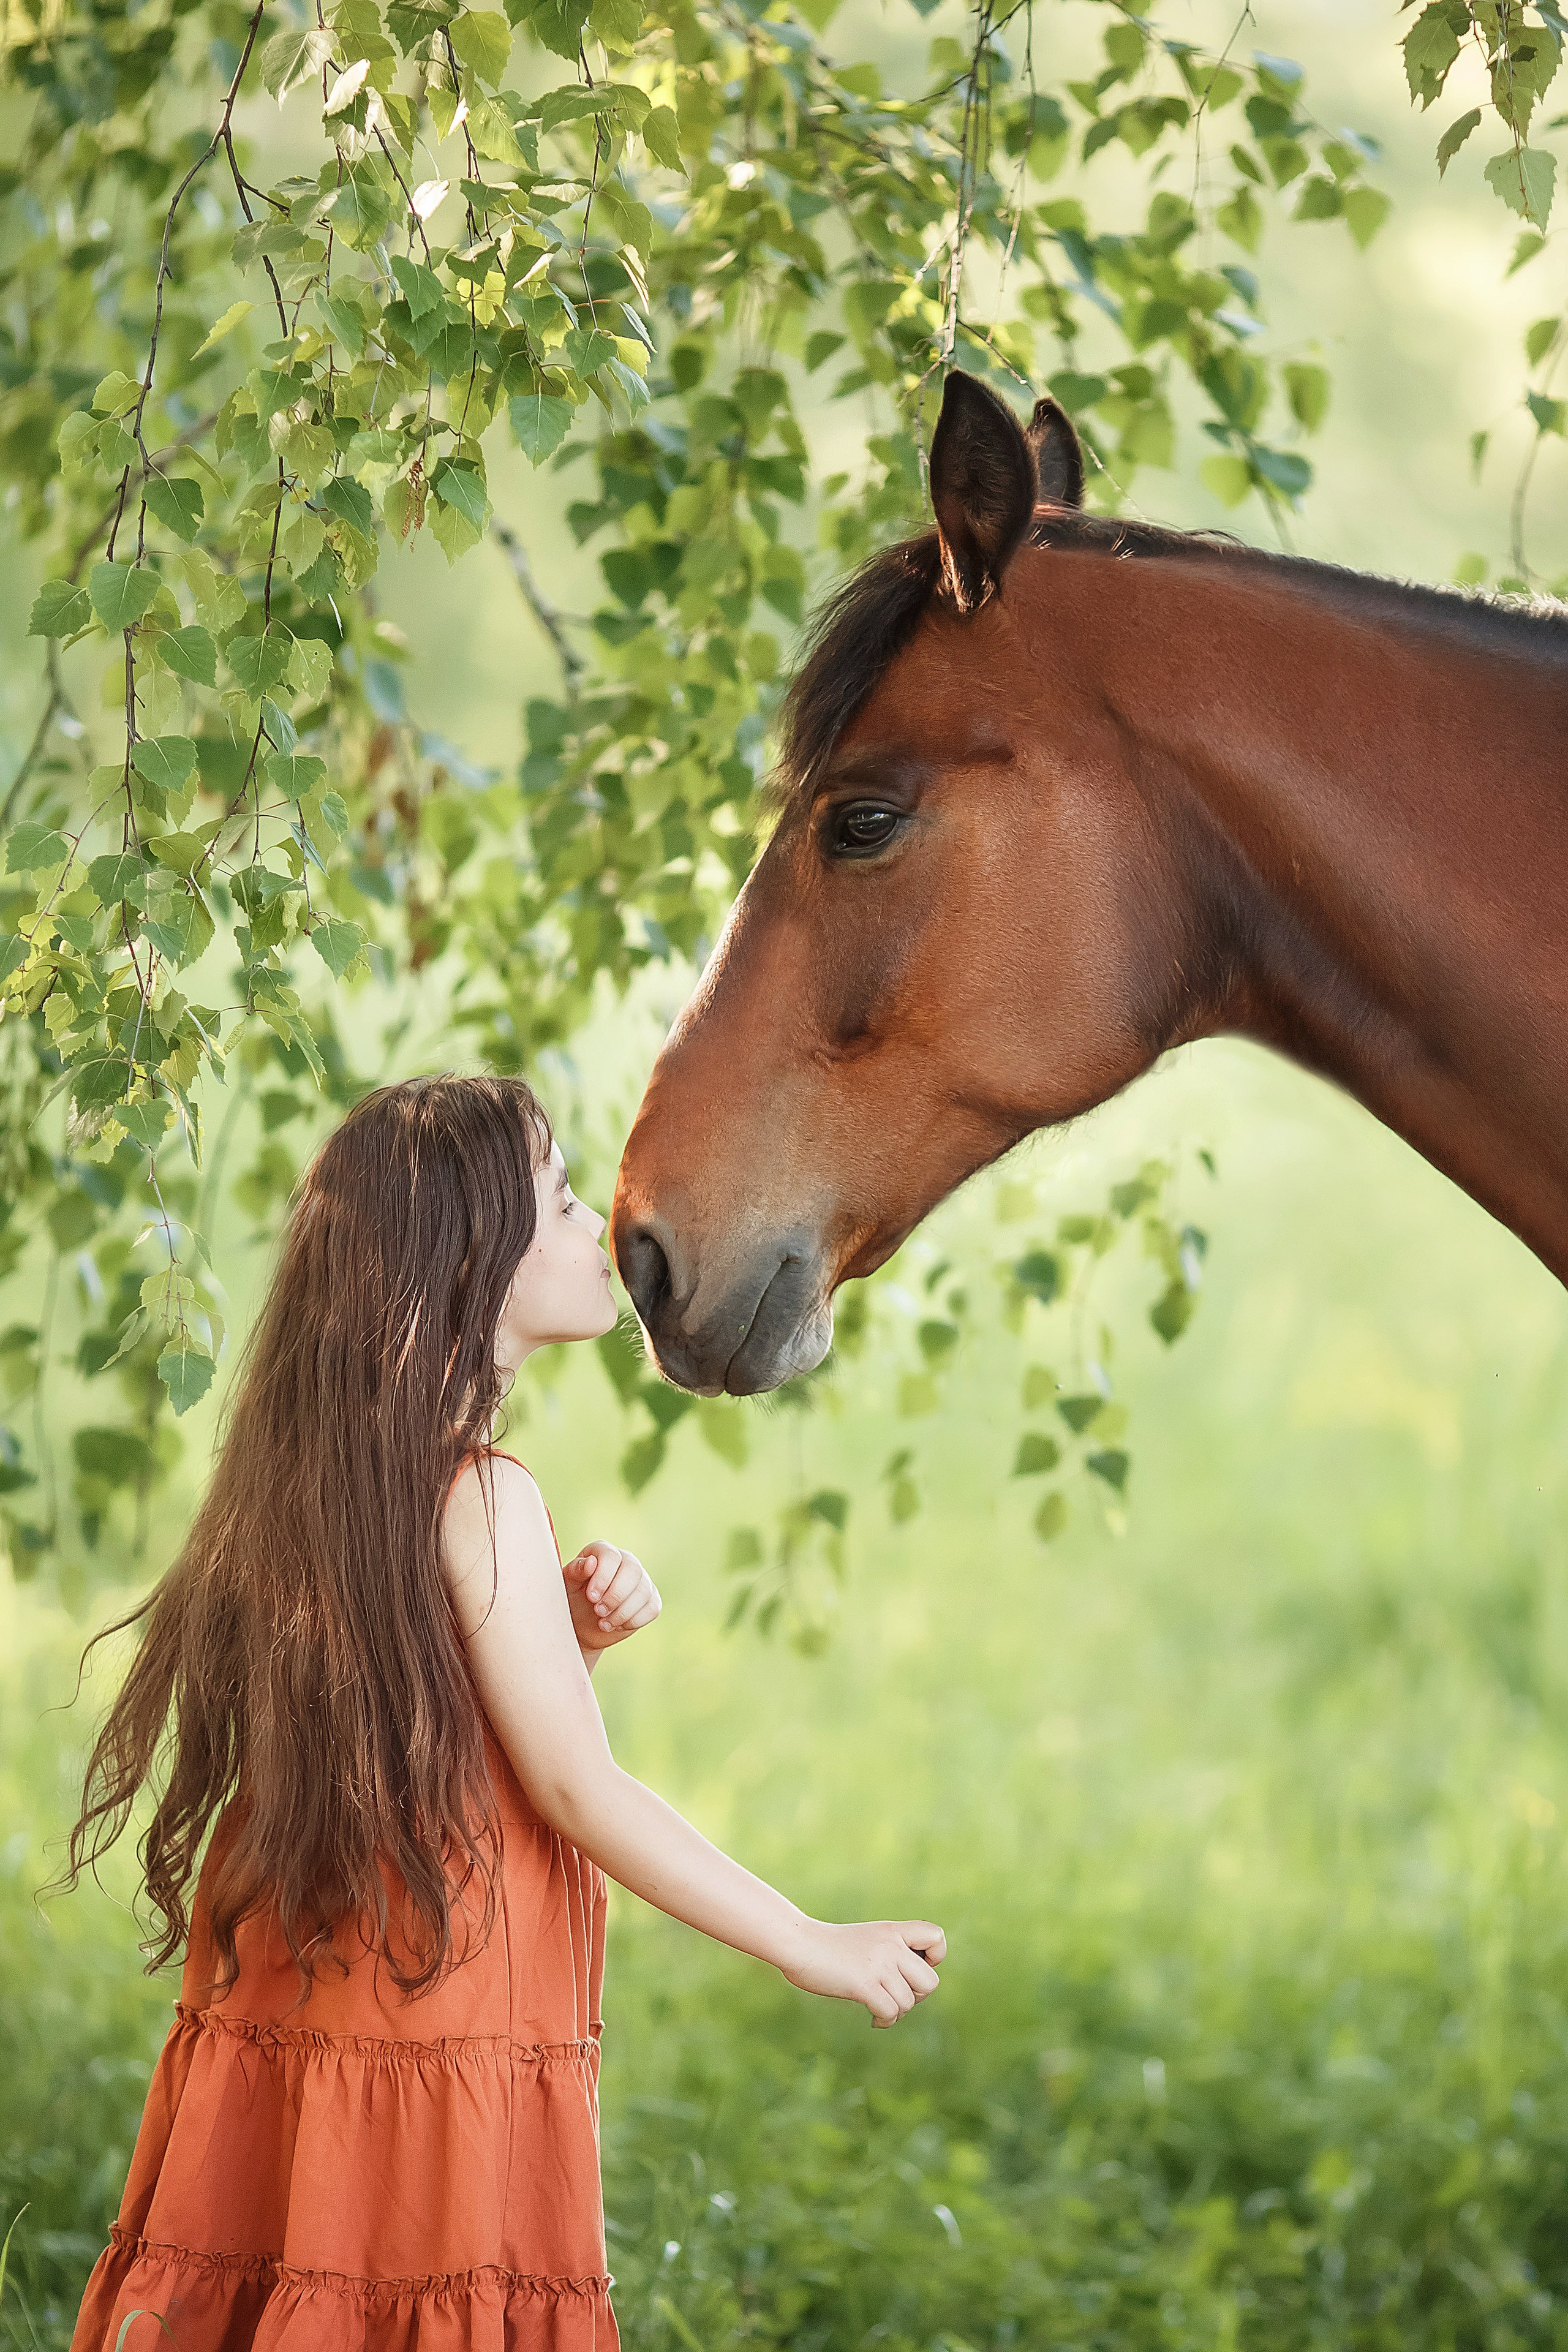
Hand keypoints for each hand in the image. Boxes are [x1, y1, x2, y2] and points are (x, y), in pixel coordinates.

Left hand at [561, 1539, 661, 1653]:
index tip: (591, 1597)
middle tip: (598, 1612)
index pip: (611, 1556)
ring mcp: (641, 1580)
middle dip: (615, 1596)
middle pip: (632, 1571)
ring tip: (603, 1623)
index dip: (603, 1577)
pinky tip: (618, 1625)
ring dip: (622, 1612)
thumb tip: (591, 1562)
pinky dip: (634, 1621)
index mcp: (603, 1552)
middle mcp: (626, 1561)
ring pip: (643, 1592)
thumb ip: (575, 1571)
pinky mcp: (650, 1599)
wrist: (582, 1626)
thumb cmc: (572, 1600)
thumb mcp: (568, 1586)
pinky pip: (652, 1608)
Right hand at [780, 1917, 945, 2027]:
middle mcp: (891, 1945)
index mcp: (893, 1930)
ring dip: (896, 2012)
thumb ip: (892, 1951)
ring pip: (909, 2002)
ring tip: (880, 2008)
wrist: (800, 1944)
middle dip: (917, 1996)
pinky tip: (873, 2020)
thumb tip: (914, 1984)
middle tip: (896, 1996)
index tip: (914, 1966)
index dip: (935, 1957)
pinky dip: (884, 2022)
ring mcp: (879, 1964)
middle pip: (930, 1982)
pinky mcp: (864, 1984)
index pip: (936, 1937)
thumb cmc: (830, 1946)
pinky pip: (890, 2012)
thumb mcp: (868, 1939)